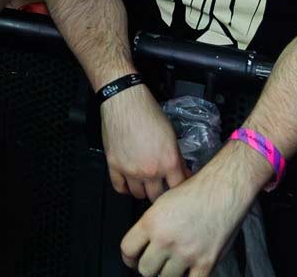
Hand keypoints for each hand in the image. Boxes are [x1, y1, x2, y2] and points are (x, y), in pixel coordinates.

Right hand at [101, 84, 187, 200]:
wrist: (124, 101)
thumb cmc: (147, 112)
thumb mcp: (171, 135)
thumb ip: (177, 158)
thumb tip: (182, 172)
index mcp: (168, 161)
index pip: (178, 188)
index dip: (180, 189)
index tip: (178, 188)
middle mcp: (150, 170)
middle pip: (158, 196)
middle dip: (162, 193)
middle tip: (162, 187)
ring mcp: (131, 170)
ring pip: (139, 194)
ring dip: (144, 191)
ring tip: (146, 184)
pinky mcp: (114, 165)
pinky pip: (120, 187)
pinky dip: (125, 188)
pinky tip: (130, 184)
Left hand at [121, 161, 250, 276]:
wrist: (224, 190)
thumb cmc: (196, 191)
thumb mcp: (162, 202)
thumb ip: (150, 225)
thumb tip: (143, 244)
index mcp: (151, 222)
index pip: (127, 250)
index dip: (129, 258)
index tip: (133, 260)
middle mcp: (165, 239)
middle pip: (145, 269)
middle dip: (149, 266)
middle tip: (156, 262)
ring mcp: (185, 253)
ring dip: (168, 273)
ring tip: (174, 263)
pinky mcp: (205, 263)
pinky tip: (189, 270)